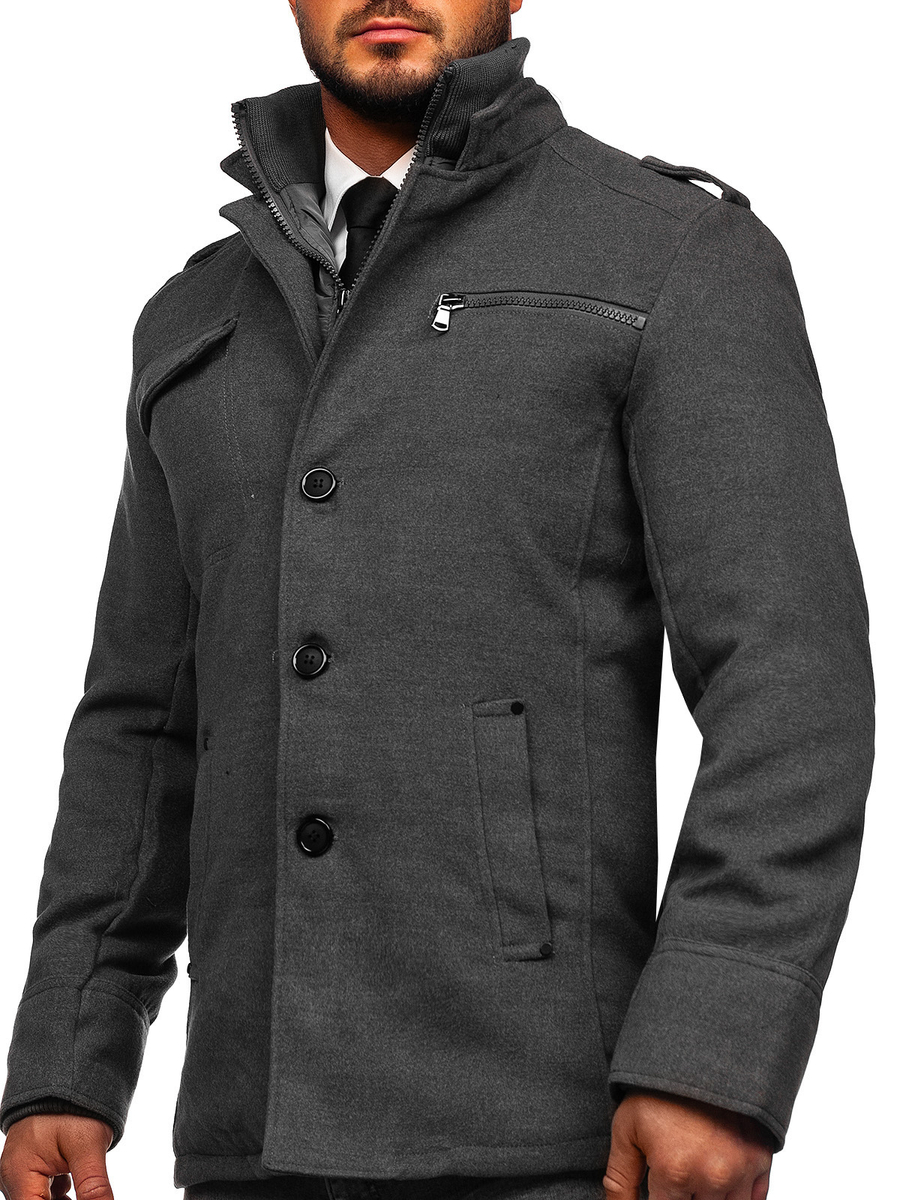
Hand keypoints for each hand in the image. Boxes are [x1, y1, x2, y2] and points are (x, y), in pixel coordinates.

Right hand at [0, 1113, 114, 1199]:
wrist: (67, 1078)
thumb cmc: (73, 1108)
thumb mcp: (88, 1147)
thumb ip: (93, 1185)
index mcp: (19, 1176)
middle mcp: (12, 1179)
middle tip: (87, 1192)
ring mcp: (18, 1174)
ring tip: (78, 1183)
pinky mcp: (28, 1170)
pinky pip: (40, 1193)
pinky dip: (57, 1195)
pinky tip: (71, 1182)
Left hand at [602, 1087, 773, 1199]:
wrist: (697, 1050)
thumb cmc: (658, 1088)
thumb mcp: (626, 1130)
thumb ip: (620, 1180)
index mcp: (674, 1171)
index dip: (657, 1198)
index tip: (657, 1184)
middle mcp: (712, 1176)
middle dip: (682, 1195)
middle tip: (676, 1167)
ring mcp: (741, 1169)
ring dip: (708, 1196)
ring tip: (693, 1167)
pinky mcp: (761, 1157)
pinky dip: (737, 1195)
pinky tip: (719, 1176)